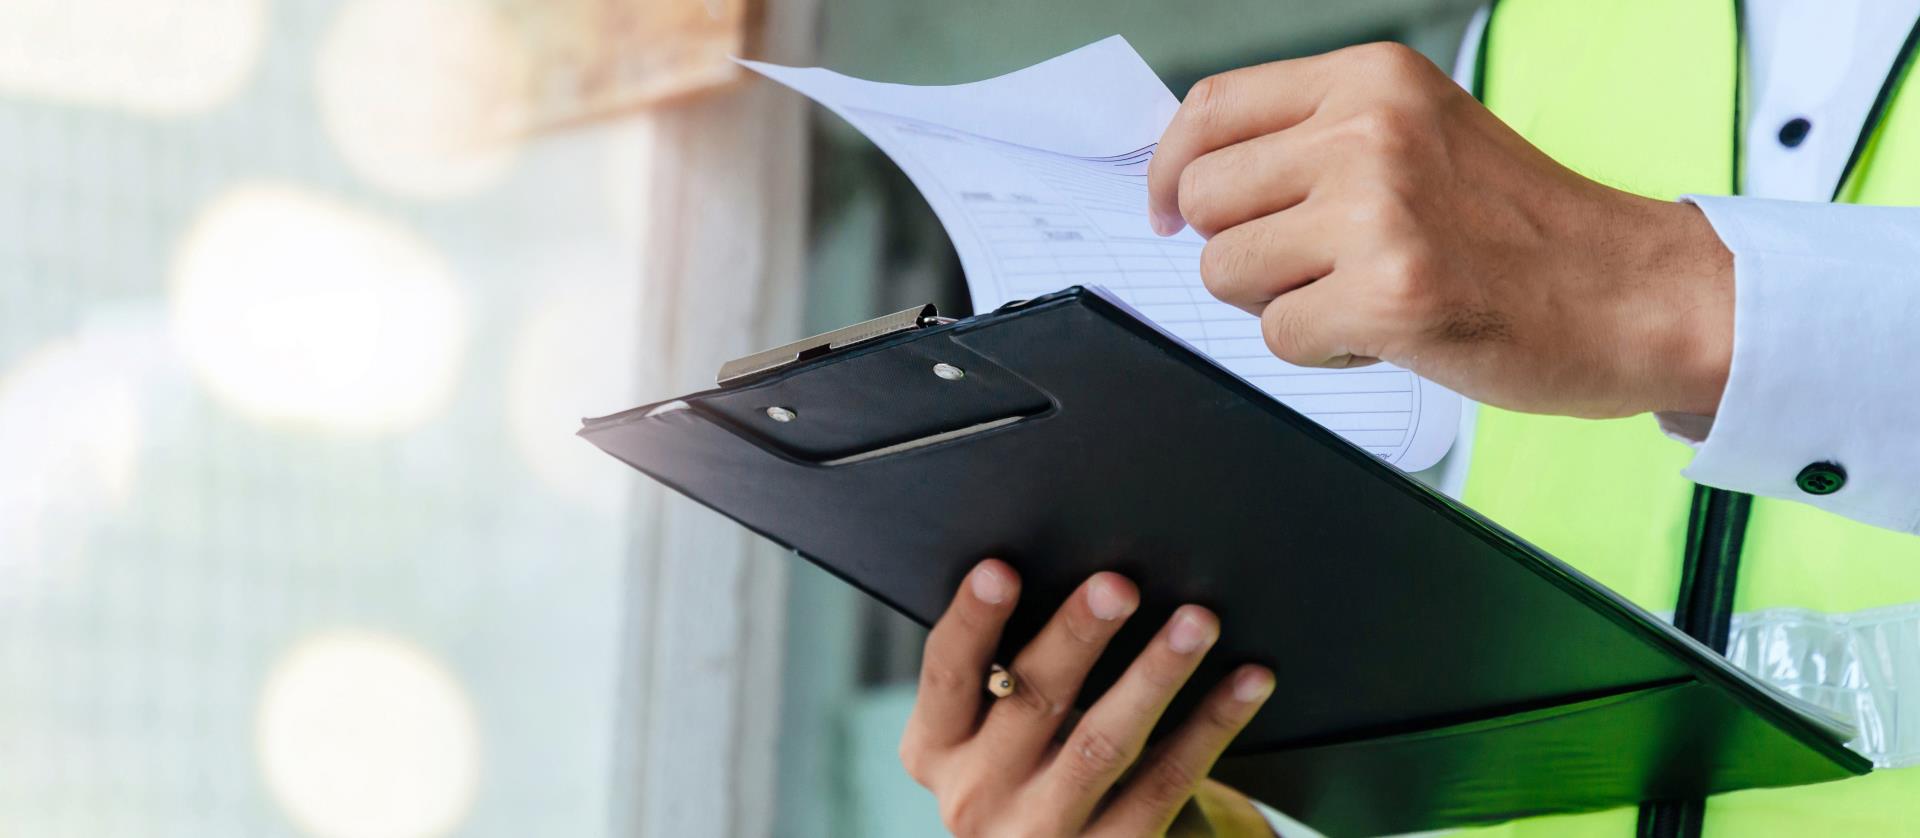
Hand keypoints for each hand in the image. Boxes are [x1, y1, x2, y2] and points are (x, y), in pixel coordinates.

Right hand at [899, 559, 1276, 836]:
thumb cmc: (1029, 758)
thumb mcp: (993, 726)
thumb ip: (1011, 667)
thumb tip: (1084, 576)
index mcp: (935, 748)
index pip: (946, 675)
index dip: (974, 621)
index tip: (1002, 569)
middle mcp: (975, 797)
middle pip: (1031, 701)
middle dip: (1077, 636)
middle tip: (1119, 585)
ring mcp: (1040, 834)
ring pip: (1102, 744)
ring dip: (1154, 674)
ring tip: (1196, 622)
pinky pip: (1166, 783)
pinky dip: (1212, 724)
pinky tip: (1246, 682)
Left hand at [1147, 42, 1733, 418]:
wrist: (1636, 293)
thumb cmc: (1527, 228)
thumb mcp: (1424, 135)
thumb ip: (1318, 140)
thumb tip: (1191, 176)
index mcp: (1374, 82)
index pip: (1212, 108)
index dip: (1169, 168)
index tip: (1166, 210)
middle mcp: (1369, 132)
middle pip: (1202, 198)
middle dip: (1236, 248)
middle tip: (1308, 267)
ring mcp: (1377, 213)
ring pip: (1225, 271)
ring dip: (1278, 303)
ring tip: (1358, 296)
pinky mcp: (1388, 296)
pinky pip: (1276, 336)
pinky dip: (1320, 352)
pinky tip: (1386, 333)